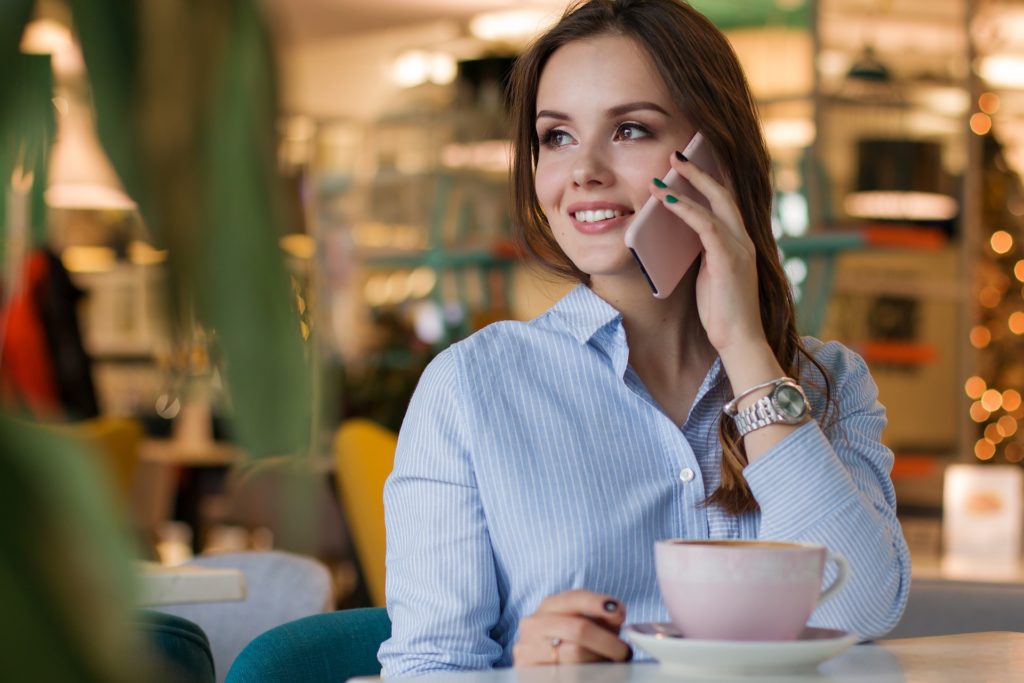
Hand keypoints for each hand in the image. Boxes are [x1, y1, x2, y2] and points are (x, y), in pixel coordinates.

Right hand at [513, 589, 630, 665]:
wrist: (543, 668)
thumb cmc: (568, 643)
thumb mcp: (582, 623)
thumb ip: (600, 617)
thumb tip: (617, 614)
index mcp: (548, 606)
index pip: (574, 598)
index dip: (598, 604)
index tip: (620, 614)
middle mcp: (533, 624)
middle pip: (579, 628)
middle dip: (607, 640)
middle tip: (624, 651)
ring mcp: (527, 649)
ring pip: (575, 654)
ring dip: (599, 659)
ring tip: (608, 663)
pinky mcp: (529, 673)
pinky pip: (567, 674)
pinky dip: (587, 674)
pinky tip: (594, 673)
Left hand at [649, 151, 765, 353]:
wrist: (739, 340)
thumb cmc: (721, 312)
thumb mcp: (707, 275)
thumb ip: (701, 253)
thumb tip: (678, 235)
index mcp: (739, 243)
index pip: (725, 202)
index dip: (708, 180)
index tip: (688, 164)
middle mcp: (743, 240)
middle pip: (723, 193)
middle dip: (699, 172)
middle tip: (676, 155)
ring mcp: (739, 248)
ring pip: (716, 204)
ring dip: (688, 184)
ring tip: (665, 170)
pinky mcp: (729, 260)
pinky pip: (705, 226)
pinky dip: (685, 209)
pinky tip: (666, 200)